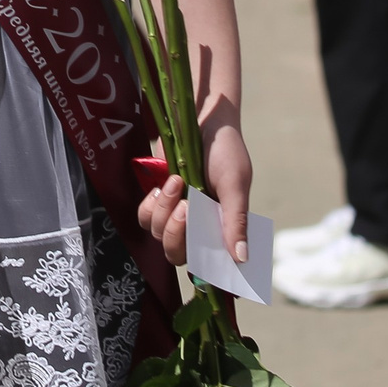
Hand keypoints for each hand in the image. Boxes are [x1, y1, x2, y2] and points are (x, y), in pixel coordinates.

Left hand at [135, 113, 253, 267]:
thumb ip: (236, 220)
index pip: (210, 263)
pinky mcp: (158, 198)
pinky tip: (162, 184)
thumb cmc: (225, 151)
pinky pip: (145, 217)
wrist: (201, 119)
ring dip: (164, 210)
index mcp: (221, 228)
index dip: (204, 267)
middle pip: (178, 254)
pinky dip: (151, 203)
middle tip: (185, 206)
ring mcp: (176, 213)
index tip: (202, 257)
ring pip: (159, 234)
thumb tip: (242, 259)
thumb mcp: (235, 184)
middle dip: (177, 234)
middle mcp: (197, 226)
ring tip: (176, 181)